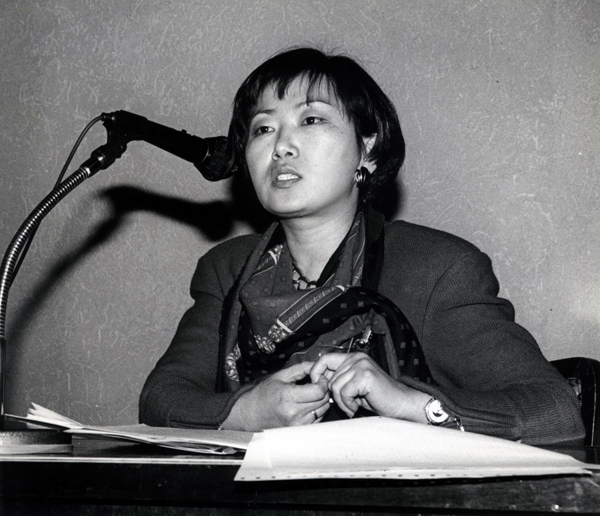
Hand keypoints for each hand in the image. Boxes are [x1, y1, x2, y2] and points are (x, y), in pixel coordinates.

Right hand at [223, 361, 330, 430]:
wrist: (251, 414)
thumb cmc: (264, 394)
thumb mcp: (280, 376)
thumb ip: (300, 368)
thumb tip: (317, 365)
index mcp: (288, 397)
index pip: (318, 391)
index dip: (322, 382)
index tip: (318, 378)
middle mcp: (293, 413)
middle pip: (323, 400)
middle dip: (323, 390)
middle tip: (316, 384)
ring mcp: (297, 424)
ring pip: (323, 410)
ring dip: (322, 401)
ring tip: (311, 394)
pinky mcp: (299, 431)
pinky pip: (318, 419)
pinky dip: (317, 410)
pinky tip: (308, 405)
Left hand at [309, 352, 429, 421]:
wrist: (400, 404)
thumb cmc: (378, 398)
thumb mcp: (353, 386)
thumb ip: (338, 379)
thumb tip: (316, 381)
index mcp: (352, 358)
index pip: (324, 359)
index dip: (316, 373)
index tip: (319, 389)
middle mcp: (356, 358)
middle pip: (328, 378)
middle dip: (335, 396)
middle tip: (348, 404)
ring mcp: (361, 365)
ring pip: (335, 386)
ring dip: (342, 402)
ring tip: (354, 406)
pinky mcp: (365, 376)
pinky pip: (344, 392)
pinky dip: (348, 404)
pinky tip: (357, 407)